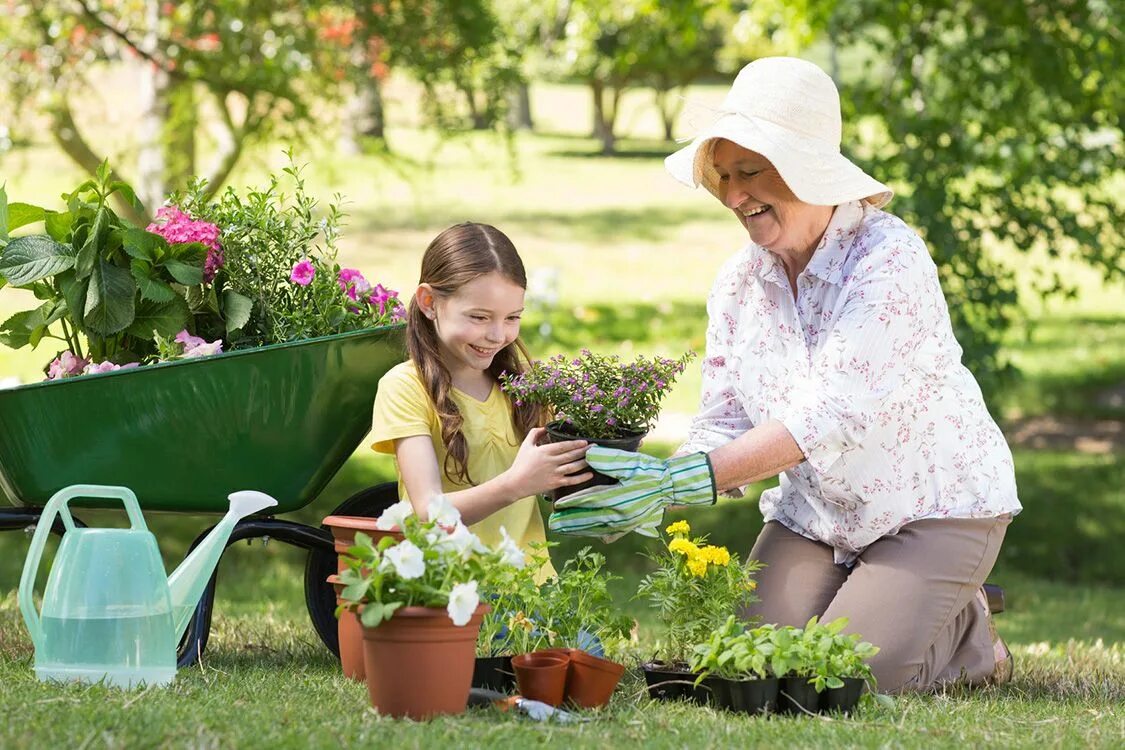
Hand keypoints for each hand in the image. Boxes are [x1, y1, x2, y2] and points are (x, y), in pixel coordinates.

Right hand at [504, 427, 591, 498]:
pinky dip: (581, 478)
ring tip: (594, 458)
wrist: (516, 483)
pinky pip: (571, 480)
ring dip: (584, 462)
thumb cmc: (520, 463)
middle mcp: (551, 462)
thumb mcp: (526, 445)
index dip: (575, 443)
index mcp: (545, 451)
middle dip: (584, 451)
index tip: (585, 442)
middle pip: (571, 455)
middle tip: (595, 447)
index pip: (563, 446)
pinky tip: (590, 474)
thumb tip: (545, 427)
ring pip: (573, 467)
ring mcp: (554, 473)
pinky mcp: (555, 483)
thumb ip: (535, 433)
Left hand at [549, 448, 715, 538]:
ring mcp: (626, 521)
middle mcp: (621, 513)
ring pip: (598, 528)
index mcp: (619, 497)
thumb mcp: (630, 463)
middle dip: (571, 522)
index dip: (573, 502)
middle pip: (590, 519)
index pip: (590, 501)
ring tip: (565, 530)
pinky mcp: (631, 524)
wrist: (670, 486)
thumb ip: (608, 461)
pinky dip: (598, 532)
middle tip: (554, 524)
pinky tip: (589, 533)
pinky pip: (611, 532)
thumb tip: (588, 455)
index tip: (558, 504)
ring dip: (581, 529)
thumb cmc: (650, 471)